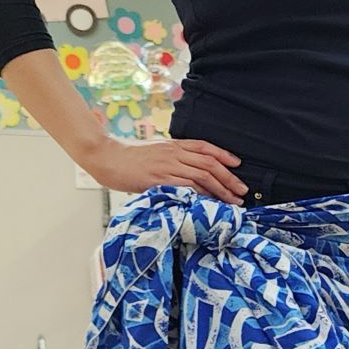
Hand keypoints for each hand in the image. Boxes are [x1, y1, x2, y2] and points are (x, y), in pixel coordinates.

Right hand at [83, 136, 244, 200]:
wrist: (106, 158)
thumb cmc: (129, 158)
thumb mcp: (155, 151)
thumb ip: (172, 158)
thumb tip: (189, 171)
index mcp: (173, 145)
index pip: (205, 147)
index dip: (224, 155)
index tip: (238, 164)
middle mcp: (173, 153)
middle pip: (209, 164)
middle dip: (229, 178)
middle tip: (242, 191)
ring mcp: (167, 166)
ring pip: (202, 176)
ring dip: (221, 190)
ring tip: (233, 202)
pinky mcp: (160, 179)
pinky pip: (187, 187)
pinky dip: (203, 196)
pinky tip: (211, 204)